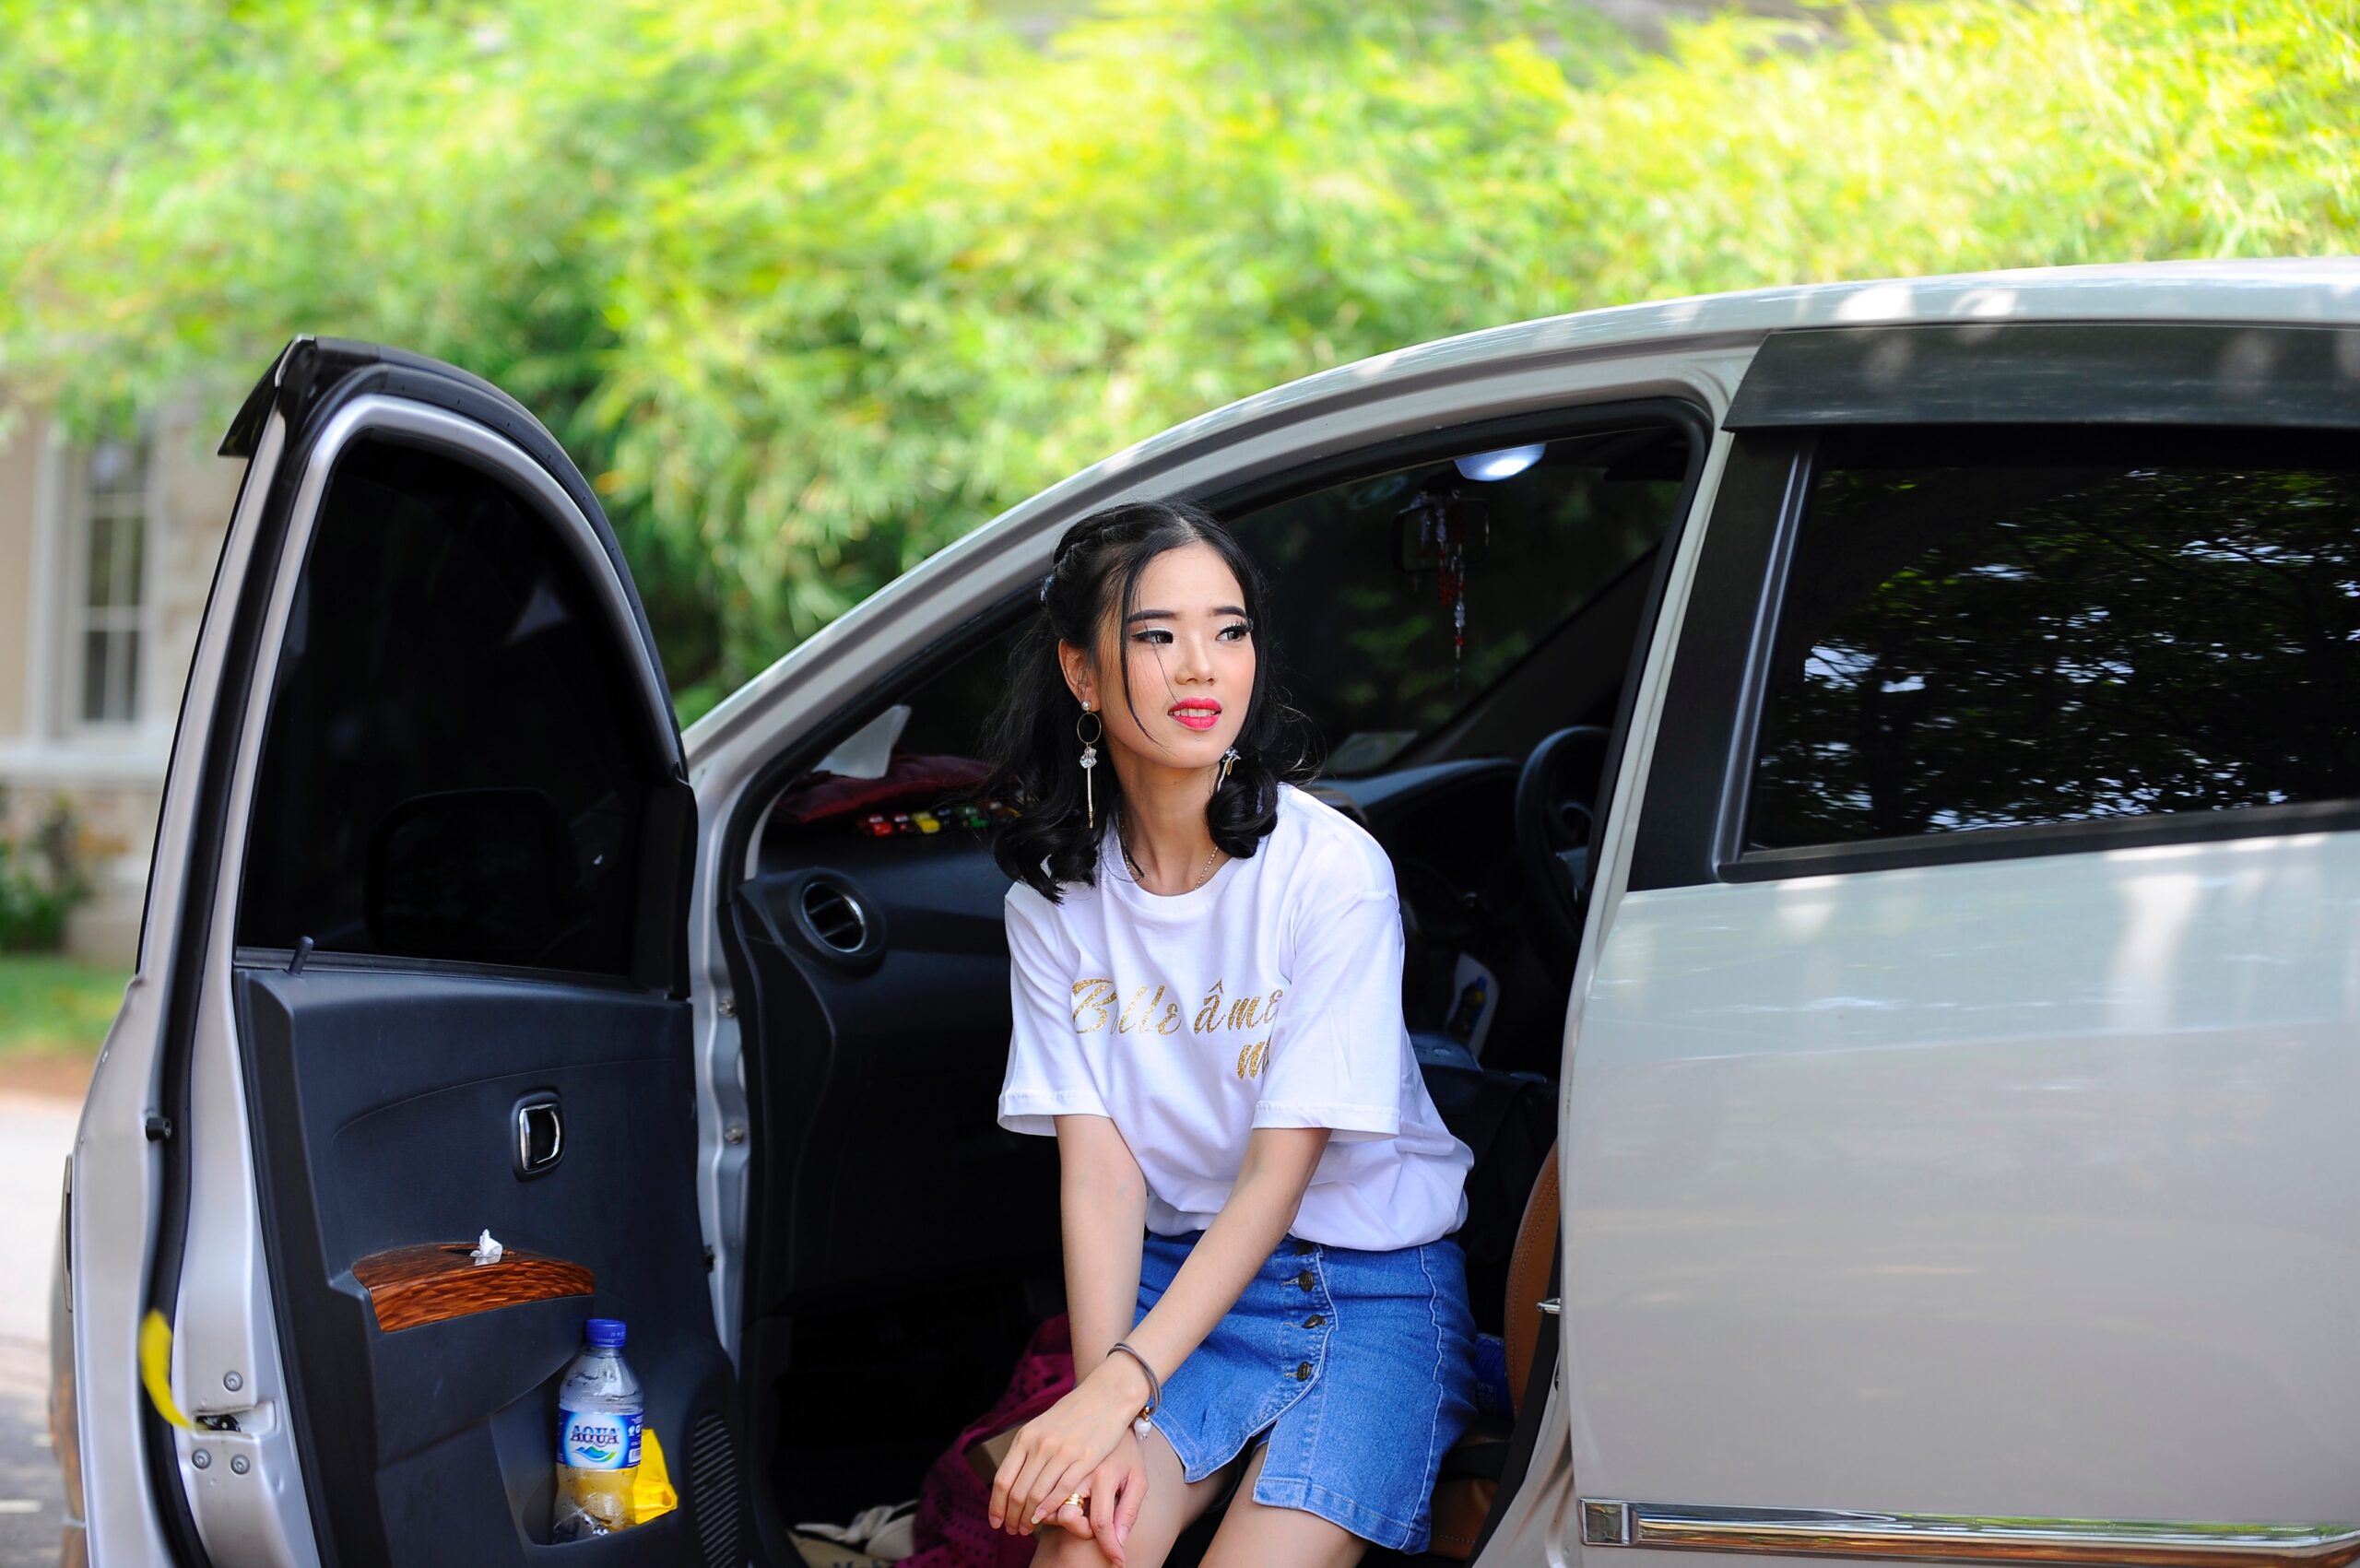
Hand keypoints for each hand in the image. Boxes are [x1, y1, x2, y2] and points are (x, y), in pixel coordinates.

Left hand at [988, 1356, 1151, 1537]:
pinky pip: (1062, 1489)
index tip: (996, 1521)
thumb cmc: (1074, 1412)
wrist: (1106, 1395)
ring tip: (1027, 1529)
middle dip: (1012, 1517)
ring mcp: (1062, 1451)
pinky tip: (1045, 1517)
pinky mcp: (1084, 1458)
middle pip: (1018, 1492)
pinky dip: (1050, 1507)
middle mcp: (1040, 1444)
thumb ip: (1027, 1450)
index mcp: (1026, 1437)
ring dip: (1029, 1517)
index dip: (997, 1505)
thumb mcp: (1041, 1426)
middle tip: (1013, 1531)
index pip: (1003, 1479)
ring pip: (1037, 1494)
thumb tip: (1012, 1477)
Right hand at [1044, 1429, 1148, 1564]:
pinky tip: (1043, 1504)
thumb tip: (1119, 1545)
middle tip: (1087, 1529)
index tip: (1117, 1562)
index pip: (1102, 1522)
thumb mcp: (1138, 1478)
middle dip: (1075, 1530)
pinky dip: (1035, 1501)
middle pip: (1067, 1517)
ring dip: (1050, 1519)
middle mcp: (1080, 1468)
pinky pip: (1031, 1485)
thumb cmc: (1125, 1449)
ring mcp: (1059, 1459)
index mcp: (1105, 1474)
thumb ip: (1129, 1512)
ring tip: (1059, 1517)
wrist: (1109, 1403)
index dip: (1108, 1546)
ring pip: (1044, 1505)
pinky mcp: (1045, 1453)